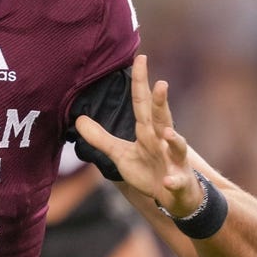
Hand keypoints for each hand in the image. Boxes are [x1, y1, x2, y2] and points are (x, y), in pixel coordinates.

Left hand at [74, 54, 203, 215]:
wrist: (176, 198)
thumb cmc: (150, 171)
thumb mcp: (121, 155)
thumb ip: (101, 138)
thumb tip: (78, 120)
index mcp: (148, 132)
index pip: (143, 103)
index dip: (141, 82)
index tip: (141, 58)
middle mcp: (163, 141)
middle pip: (162, 118)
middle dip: (162, 103)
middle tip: (161, 83)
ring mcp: (174, 161)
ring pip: (177, 146)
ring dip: (174, 138)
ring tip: (167, 131)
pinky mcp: (179, 182)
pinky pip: (176, 181)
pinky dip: (173, 180)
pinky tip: (168, 180)